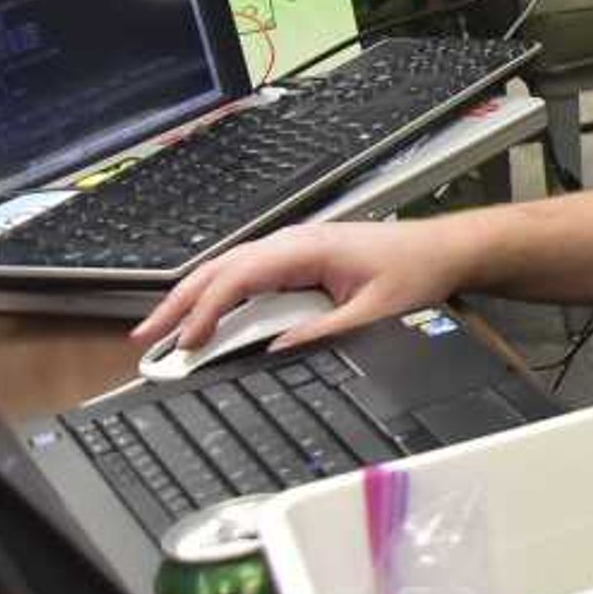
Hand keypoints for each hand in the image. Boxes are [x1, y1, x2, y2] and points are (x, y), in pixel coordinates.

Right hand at [134, 220, 469, 358]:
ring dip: (193, 299)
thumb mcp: (373, 311)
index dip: (206, 312)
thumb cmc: (417, 271)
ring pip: (228, 270)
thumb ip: (322, 331)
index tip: (185, 344)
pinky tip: (205, 317)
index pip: (238, 279)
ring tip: (162, 332)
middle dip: (179, 304)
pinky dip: (220, 295)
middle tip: (146, 339)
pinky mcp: (299, 258)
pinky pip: (248, 275)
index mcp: (305, 249)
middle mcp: (292, 242)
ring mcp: (294, 247)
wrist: (447, 249)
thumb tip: (275, 351)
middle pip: (220, 270)